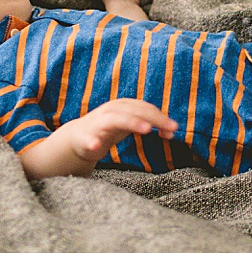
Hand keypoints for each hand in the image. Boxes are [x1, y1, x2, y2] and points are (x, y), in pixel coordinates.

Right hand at [58, 98, 177, 163]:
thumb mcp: (129, 123)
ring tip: (146, 128)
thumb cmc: (108, 129)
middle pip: (135, 111)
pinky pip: (89, 139)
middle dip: (154, 119)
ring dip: (131, 122)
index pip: (145, 108)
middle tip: (171, 129)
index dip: (161, 117)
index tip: (174, 129)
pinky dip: (92, 142)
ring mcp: (98, 123)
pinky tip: (96, 146)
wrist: (77, 137)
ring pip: (115, 119)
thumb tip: (172, 130)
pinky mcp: (86, 137)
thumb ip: (148, 123)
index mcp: (122, 106)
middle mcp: (111, 111)